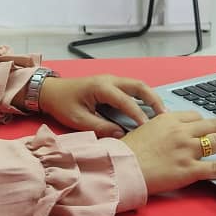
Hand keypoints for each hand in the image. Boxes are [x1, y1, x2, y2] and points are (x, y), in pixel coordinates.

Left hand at [37, 74, 164, 136]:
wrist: (50, 91)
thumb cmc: (62, 103)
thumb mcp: (78, 119)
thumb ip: (100, 127)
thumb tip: (120, 135)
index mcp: (101, 87)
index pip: (126, 101)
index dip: (138, 115)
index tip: (147, 128)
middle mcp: (110, 80)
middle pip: (139, 87)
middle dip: (154, 100)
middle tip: (165, 117)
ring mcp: (112, 80)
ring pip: (138, 86)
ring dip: (151, 98)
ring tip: (162, 114)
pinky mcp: (111, 85)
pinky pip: (132, 89)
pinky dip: (143, 98)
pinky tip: (148, 111)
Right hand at [121, 111, 215, 194]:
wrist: (121, 167)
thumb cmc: (127, 150)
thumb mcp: (143, 129)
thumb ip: (161, 127)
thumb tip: (169, 127)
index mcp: (170, 120)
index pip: (197, 117)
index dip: (210, 123)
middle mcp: (182, 132)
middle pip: (215, 125)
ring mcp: (187, 150)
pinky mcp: (189, 169)